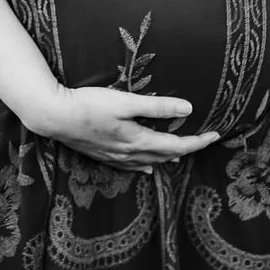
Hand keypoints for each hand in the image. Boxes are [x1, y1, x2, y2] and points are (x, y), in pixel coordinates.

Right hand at [25, 85, 219, 172]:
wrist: (54, 116)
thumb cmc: (89, 104)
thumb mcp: (125, 101)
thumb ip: (157, 106)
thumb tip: (188, 110)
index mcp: (138, 141)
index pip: (176, 146)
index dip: (198, 142)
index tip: (216, 136)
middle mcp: (129, 155)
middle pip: (164, 157)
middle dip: (186, 150)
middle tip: (203, 141)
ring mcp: (115, 158)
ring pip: (148, 163)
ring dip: (166, 158)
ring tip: (181, 153)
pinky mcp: (103, 156)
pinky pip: (131, 167)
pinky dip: (145, 166)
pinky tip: (145, 169)